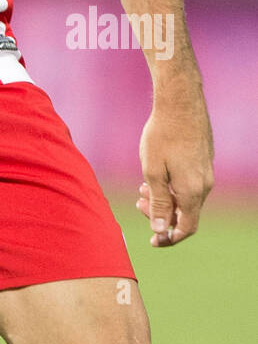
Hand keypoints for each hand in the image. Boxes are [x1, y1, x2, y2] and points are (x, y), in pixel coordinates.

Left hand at [137, 89, 213, 245]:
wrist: (180, 102)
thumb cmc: (163, 135)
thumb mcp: (153, 171)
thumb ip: (159, 203)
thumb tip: (160, 230)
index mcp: (192, 191)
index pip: (186, 227)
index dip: (169, 238)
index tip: (153, 241)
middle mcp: (204, 185)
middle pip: (185, 213)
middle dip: (162, 214)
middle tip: (138, 203)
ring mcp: (206, 171)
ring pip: (186, 197)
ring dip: (165, 198)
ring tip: (142, 188)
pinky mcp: (203, 160)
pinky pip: (189, 183)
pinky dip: (172, 185)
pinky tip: (156, 174)